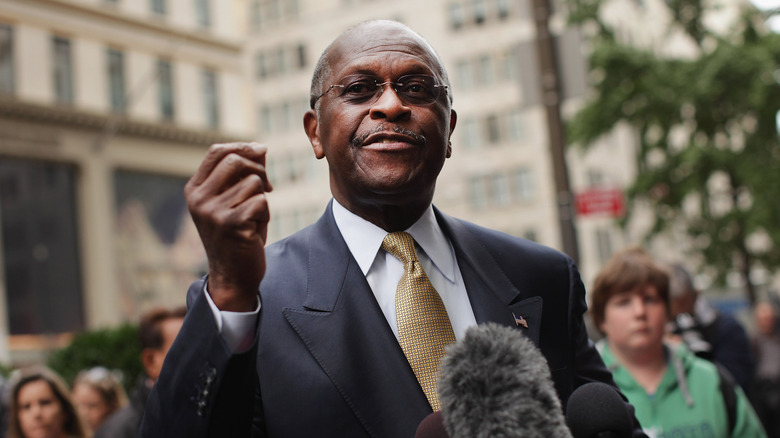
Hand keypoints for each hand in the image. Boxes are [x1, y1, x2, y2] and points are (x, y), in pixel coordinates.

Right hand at [185, 142, 272, 310]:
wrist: (233, 275)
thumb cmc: (236, 234)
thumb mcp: (231, 201)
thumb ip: (240, 175)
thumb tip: (261, 147)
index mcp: (194, 190)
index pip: (217, 151)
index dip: (242, 146)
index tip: (261, 151)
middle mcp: (199, 199)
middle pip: (236, 161)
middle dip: (258, 169)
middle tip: (267, 186)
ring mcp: (213, 211)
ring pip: (253, 182)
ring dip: (262, 198)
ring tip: (254, 217)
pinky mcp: (232, 224)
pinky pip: (261, 202)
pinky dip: (265, 214)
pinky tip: (255, 229)